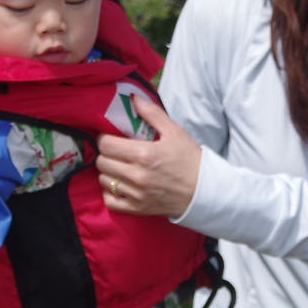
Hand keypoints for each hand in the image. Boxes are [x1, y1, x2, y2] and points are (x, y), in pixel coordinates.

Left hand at [93, 93, 201, 220]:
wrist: (204, 190)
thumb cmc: (190, 160)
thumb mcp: (175, 132)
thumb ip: (153, 113)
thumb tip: (134, 98)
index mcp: (144, 154)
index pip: (106, 144)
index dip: (105, 138)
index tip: (111, 138)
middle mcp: (137, 175)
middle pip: (102, 162)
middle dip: (106, 154)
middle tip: (115, 151)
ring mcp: (136, 194)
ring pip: (104, 180)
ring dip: (108, 172)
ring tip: (119, 167)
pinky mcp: (138, 208)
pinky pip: (110, 201)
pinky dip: (111, 192)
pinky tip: (119, 185)